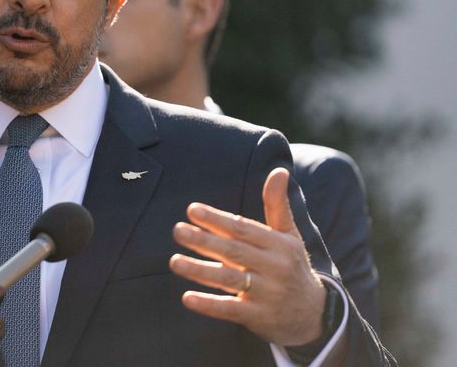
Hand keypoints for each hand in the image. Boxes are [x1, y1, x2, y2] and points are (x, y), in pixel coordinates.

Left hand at [169, 167, 325, 346]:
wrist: (314, 315)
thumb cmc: (292, 266)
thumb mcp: (289, 235)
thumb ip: (277, 204)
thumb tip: (279, 170)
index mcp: (279, 245)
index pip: (244, 229)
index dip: (218, 219)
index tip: (192, 210)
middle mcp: (275, 268)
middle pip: (234, 251)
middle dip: (204, 240)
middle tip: (177, 230)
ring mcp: (267, 294)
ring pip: (229, 279)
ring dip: (200, 270)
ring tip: (174, 261)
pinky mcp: (259, 317)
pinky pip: (231, 309)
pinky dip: (209, 305)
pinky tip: (187, 298)